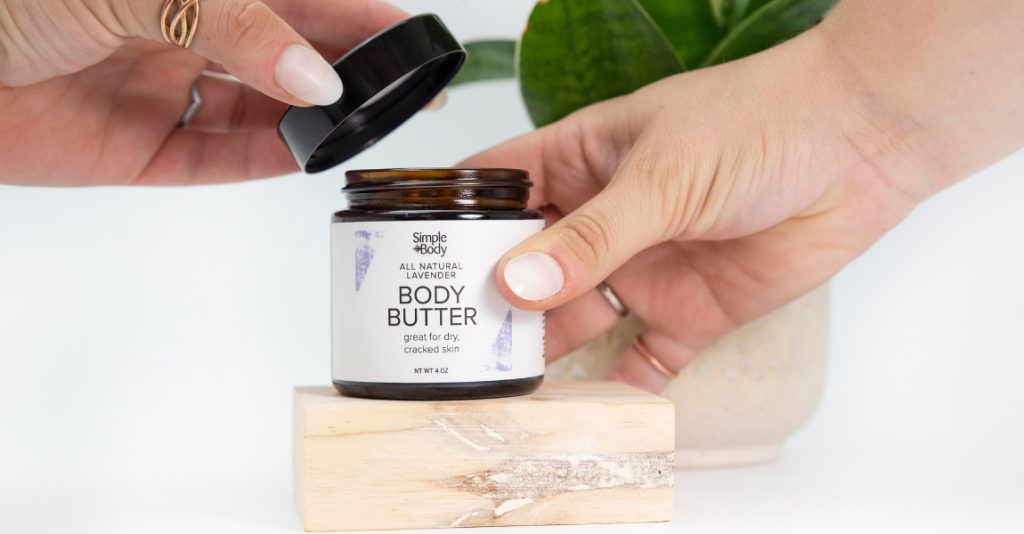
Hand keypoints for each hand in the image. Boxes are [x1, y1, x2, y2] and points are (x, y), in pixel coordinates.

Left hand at [0, 0, 405, 184]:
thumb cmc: (10, 0)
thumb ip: (232, 23)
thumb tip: (313, 73)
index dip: (356, 13)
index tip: (407, 33)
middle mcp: (185, 30)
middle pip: (288, 52)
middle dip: (350, 69)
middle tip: (409, 89)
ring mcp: (166, 90)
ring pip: (262, 109)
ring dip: (314, 119)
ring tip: (363, 126)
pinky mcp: (142, 149)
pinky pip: (220, 160)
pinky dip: (267, 161)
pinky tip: (307, 157)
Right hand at [461, 0, 1023, 392]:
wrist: (860, 145)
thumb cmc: (758, 122)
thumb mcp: (661, 176)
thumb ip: (591, 238)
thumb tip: (517, 284)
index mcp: (581, 162)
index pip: (497, 192)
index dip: (454, 224)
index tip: (415, 262)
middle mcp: (604, 219)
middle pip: (528, 267)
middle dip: (493, 301)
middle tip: (455, 340)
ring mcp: (644, 266)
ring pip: (575, 318)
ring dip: (544, 348)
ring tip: (504, 380)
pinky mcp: (691, 309)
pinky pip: (645, 359)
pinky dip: (621, 386)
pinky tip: (590, 406)